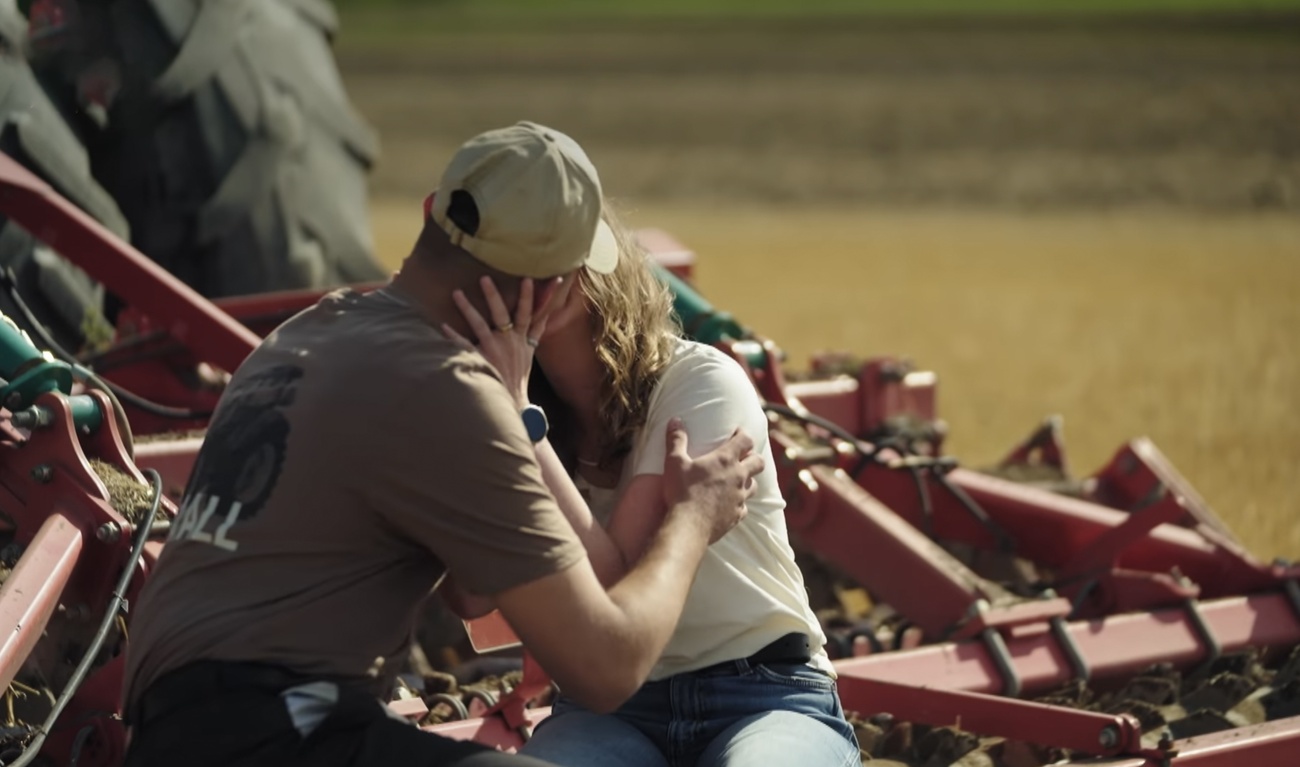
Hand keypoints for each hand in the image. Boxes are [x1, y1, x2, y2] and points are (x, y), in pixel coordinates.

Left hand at [442, 276, 571, 406]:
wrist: (512, 400)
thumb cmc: (519, 375)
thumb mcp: (531, 352)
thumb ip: (536, 332)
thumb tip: (546, 315)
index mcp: (522, 339)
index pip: (528, 314)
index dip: (528, 296)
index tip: (526, 278)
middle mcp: (509, 342)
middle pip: (502, 314)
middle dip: (493, 295)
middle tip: (484, 278)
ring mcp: (493, 350)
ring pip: (480, 325)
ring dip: (468, 308)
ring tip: (457, 293)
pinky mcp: (480, 360)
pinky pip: (464, 346)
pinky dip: (453, 336)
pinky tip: (443, 326)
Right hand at [660, 419, 764, 543]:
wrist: (689, 526)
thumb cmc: (682, 491)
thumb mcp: (674, 462)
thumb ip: (676, 440)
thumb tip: (675, 420)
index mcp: (725, 460)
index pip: (745, 440)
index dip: (743, 434)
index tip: (738, 433)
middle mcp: (738, 476)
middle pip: (758, 462)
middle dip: (753, 456)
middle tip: (743, 456)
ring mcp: (740, 497)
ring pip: (754, 485)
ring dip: (748, 480)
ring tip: (738, 480)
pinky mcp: (737, 515)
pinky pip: (744, 507)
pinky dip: (739, 503)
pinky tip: (730, 504)